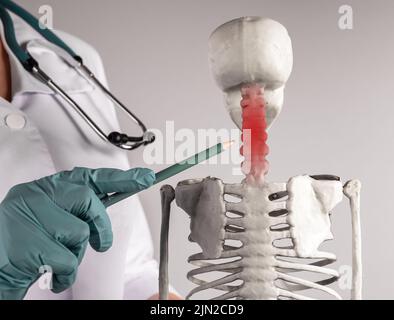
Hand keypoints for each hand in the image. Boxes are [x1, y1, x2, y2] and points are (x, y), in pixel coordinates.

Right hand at [0, 167, 154, 299]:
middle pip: (87, 200)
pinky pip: (67, 259)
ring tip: (59, 259)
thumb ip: (78, 208)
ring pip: (79, 232)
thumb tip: (113, 198)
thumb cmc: (31, 243)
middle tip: (101, 243)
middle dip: (101, 225)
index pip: (88, 177)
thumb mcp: (54, 218)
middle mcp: (35, 195)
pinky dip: (67, 273)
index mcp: (45, 188)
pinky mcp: (26, 244)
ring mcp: (27, 217)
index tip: (144, 179)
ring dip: (77, 253)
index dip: (119, 179)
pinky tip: (51, 274)